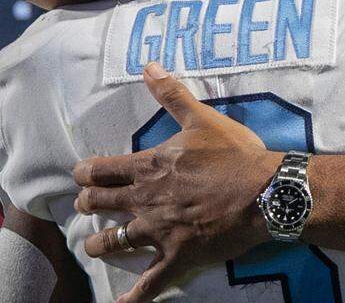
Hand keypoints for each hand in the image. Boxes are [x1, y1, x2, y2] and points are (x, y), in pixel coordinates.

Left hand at [73, 63, 277, 302]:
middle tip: (84, 204)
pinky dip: (133, 297)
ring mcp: (159, 231)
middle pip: (100, 203)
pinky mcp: (178, 256)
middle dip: (87, 203)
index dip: (85, 172)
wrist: (266, 192)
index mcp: (149, 166)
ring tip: (90, 245)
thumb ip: (171, 94)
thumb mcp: (201, 118)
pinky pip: (150, 283)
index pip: (101, 169)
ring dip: (98, 243)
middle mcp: (145, 200)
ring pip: (115, 241)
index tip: (79, 175)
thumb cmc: (235, 154)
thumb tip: (148, 65)